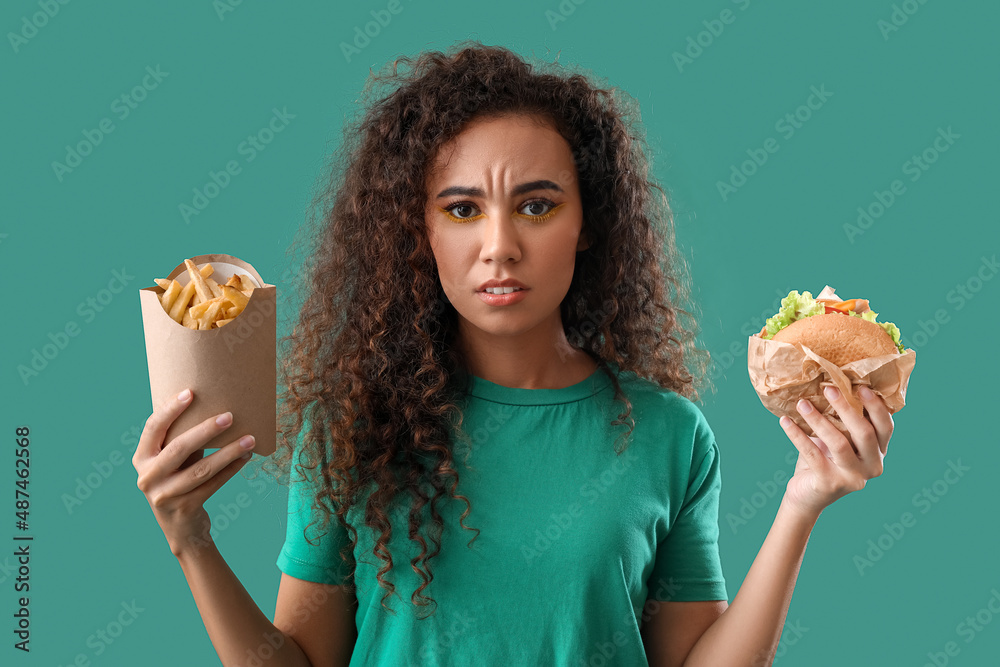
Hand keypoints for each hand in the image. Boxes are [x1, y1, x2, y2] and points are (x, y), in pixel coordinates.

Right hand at [132, 389, 255, 557]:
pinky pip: (213, 485)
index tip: (190, 392)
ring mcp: (164, 495)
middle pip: (178, 448)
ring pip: (200, 470)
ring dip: (228, 452)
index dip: (170, 409)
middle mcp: (148, 477)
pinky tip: (246, 458)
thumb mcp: (172, 461)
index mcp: (142, 458)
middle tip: (230, 416)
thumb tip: (212, 405)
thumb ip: (180, 439)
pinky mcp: (184, 508)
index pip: (153, 428)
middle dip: (206, 430)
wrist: (181, 528)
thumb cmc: (179, 481)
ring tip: (249, 439)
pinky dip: (232, 469)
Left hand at [779, 385, 893, 517]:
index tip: (860, 386)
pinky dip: (797, 435)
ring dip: (818, 420)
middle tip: (828, 388)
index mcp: (879, 452)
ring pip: (839, 443)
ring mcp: (853, 478)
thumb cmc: (824, 459)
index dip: (876, 406)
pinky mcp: (830, 483)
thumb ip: (843, 420)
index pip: (886, 427)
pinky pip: (812, 454)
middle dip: (846, 407)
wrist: (806, 495)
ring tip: (801, 403)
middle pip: (865, 433)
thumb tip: (832, 383)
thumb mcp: (839, 438)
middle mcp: (872, 466)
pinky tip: (785, 421)